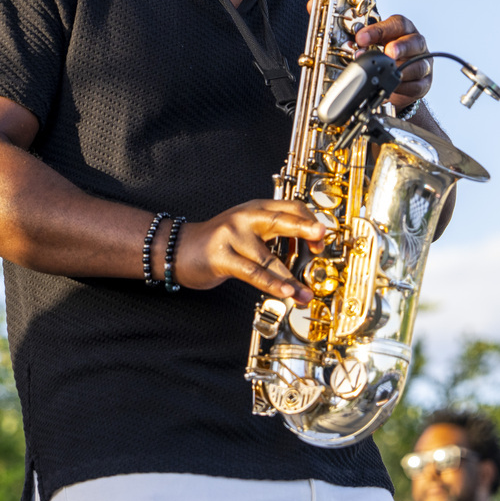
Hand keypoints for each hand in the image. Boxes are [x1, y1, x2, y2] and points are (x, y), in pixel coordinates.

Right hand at [174, 199, 324, 302]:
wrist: (177, 249)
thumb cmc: (218, 243)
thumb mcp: (248, 230)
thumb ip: (273, 235)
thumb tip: (307, 251)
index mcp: (256, 208)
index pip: (290, 206)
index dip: (309, 221)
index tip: (322, 239)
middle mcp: (245, 217)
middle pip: (281, 219)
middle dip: (305, 229)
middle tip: (322, 238)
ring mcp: (232, 235)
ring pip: (268, 256)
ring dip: (291, 278)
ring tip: (306, 293)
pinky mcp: (221, 257)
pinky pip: (252, 272)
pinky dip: (271, 284)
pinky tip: (285, 293)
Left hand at [354, 14, 431, 111]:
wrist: (393, 82)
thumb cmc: (385, 58)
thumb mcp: (375, 47)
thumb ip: (366, 46)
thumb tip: (353, 50)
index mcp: (403, 31)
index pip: (396, 24)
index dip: (379, 30)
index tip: (361, 38)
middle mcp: (416, 45)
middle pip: (414, 41)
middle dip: (400, 47)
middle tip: (388, 53)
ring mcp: (423, 63)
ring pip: (419, 65)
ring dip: (403, 69)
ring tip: (390, 72)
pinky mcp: (424, 83)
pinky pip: (417, 85)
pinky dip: (404, 87)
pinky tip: (392, 87)